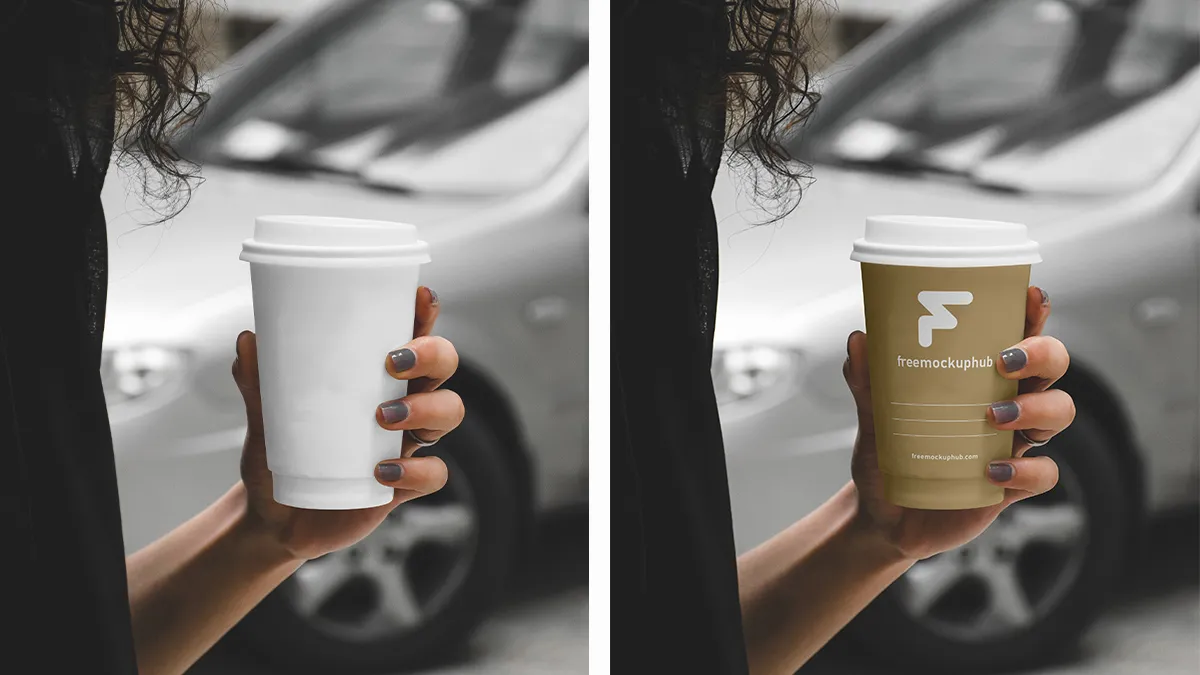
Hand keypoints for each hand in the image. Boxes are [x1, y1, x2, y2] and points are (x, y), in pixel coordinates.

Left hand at [232, 286, 464, 560]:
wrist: (274, 520)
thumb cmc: (280, 459)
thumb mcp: (264, 419)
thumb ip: (257, 383)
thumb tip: (247, 340)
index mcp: (375, 379)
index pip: (412, 337)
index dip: (425, 316)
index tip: (420, 298)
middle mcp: (401, 404)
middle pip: (443, 368)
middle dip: (432, 356)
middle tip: (393, 363)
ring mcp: (407, 444)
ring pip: (449, 413)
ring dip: (426, 409)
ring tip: (383, 417)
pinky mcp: (405, 485)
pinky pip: (434, 474)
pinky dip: (415, 471)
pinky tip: (382, 472)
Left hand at [846, 286, 1074, 560]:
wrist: (884, 517)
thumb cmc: (889, 456)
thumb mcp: (873, 416)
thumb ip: (866, 380)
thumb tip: (858, 339)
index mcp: (979, 378)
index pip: (1018, 336)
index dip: (1033, 315)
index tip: (1031, 297)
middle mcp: (1006, 404)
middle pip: (1052, 368)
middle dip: (1042, 356)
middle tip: (1004, 362)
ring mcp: (1014, 444)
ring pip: (1060, 413)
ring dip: (1036, 409)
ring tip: (993, 417)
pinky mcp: (1012, 485)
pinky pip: (1044, 473)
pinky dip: (1025, 470)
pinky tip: (991, 471)